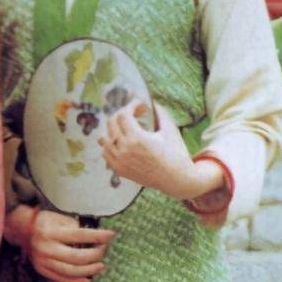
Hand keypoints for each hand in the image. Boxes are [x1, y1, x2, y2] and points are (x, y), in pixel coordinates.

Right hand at [25, 209, 114, 281]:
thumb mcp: (57, 217)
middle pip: (76, 257)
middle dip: (95, 255)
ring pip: (71, 271)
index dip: (97, 236)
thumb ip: (73, 226)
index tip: (110, 235)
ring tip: (100, 266)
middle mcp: (46, 248)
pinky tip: (88, 278)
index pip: (78, 235)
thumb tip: (92, 237)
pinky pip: (63, 280)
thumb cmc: (43, 222)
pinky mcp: (42, 270)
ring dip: (90, 270)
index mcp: (50, 232)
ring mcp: (43, 261)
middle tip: (104, 250)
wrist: (22, 231)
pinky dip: (78, 281)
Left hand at [98, 102, 219, 200]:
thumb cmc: (176, 154)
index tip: (140, 105)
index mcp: (137, 139)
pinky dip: (111, 144)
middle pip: (111, 123)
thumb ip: (160, 112)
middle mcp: (124, 150)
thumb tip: (151, 100)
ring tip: (127, 128)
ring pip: (103, 137)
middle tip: (135, 114)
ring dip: (113, 129)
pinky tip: (124, 142)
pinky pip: (105, 152)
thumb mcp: (170, 130)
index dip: (131, 106)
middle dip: (122, 114)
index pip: (123, 114)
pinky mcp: (118, 170)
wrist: (178, 181)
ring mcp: (119, 161)